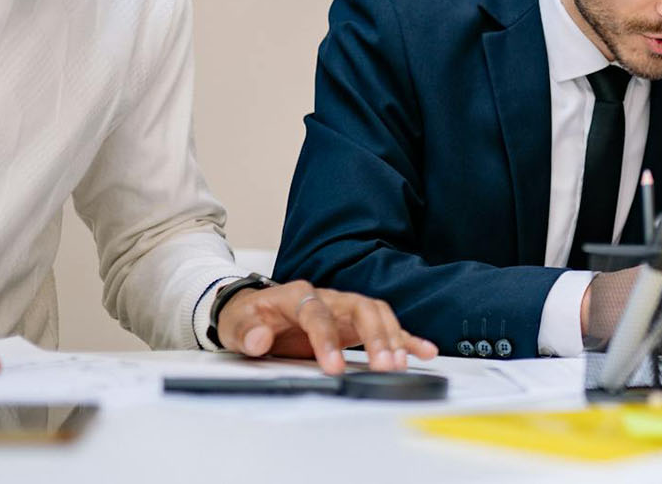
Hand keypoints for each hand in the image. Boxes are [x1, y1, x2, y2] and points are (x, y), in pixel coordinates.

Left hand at [217, 281, 438, 375]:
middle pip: (361, 308)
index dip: (327, 340)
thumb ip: (247, 332)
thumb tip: (260, 338)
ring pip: (378, 315)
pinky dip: (406, 338)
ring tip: (399, 365)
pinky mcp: (355, 324)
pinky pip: (386, 327)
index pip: (318, 314)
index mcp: (298, 294)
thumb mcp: (237, 324)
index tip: (333, 367)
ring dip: (392, 339)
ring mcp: (345, 309)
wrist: (254, 314)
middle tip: (383, 365)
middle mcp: (328, 297)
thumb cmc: (249, 317)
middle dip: (375, 337)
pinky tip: (424, 351)